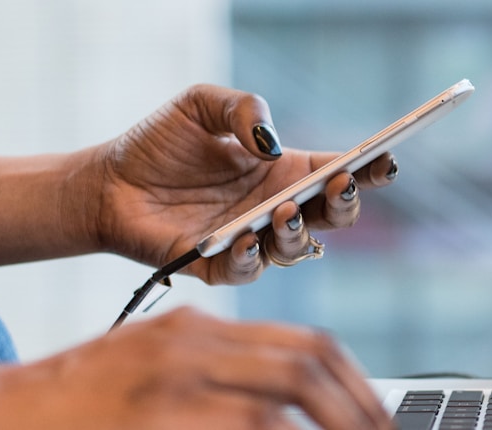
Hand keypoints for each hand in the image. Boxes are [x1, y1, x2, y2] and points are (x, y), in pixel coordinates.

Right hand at [0, 308, 391, 429]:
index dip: (356, 385)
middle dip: (357, 412)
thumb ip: (219, 371)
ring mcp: (169, 387)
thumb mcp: (153, 363)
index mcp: (199, 329)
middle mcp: (191, 348)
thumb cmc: (72, 400)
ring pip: (279, 409)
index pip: (306, 347)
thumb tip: (290, 409)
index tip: (377, 417)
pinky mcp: (154, 420)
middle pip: (306, 371)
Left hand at [82, 84, 398, 283]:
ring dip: (299, 232)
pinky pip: (248, 270)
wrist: (106, 182)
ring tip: (284, 211)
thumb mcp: (201, 104)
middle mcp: (276, 209)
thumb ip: (243, 108)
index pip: (340, 172)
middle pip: (334, 217)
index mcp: (285, 171)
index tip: (385, 159)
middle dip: (345, 203)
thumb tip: (271, 144)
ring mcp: (252, 240)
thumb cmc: (159, 144)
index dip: (369, 169)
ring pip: (298, 249)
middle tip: (339, 185)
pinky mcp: (218, 266)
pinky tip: (245, 236)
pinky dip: (251, 257)